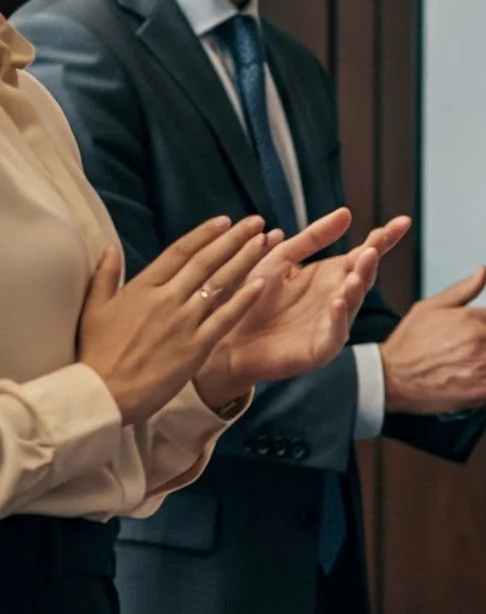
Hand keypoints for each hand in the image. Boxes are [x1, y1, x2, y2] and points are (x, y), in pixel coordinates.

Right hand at [77, 216, 275, 423]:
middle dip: (233, 239)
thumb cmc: (97, 352)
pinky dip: (244, 300)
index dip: (204, 234)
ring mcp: (184, 322)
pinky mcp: (197, 347)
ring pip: (220, 284)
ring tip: (265, 241)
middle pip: (206, 262)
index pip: (179, 252)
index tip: (224, 221)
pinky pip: (225, 318)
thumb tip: (109, 247)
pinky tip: (262, 283)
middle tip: (256, 222)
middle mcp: (167, 299)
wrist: (103, 392)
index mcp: (142, 286)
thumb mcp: (94, 308)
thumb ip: (105, 275)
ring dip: (244, 261)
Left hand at [193, 209, 399, 410]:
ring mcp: (332, 324)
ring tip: (357, 271)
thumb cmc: (252, 295)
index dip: (384, 238)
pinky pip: (334, 333)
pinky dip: (338, 318)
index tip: (404, 221)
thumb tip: (347, 212)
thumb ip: (314, 237)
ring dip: (357, 287)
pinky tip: (338, 301)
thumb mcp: (282, 258)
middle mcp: (338, 298)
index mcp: (331, 275)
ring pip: (352, 303)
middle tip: (371, 248)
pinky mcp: (320, 349)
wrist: (226, 336)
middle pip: (363, 276)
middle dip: (369, 263)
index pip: (364, 253)